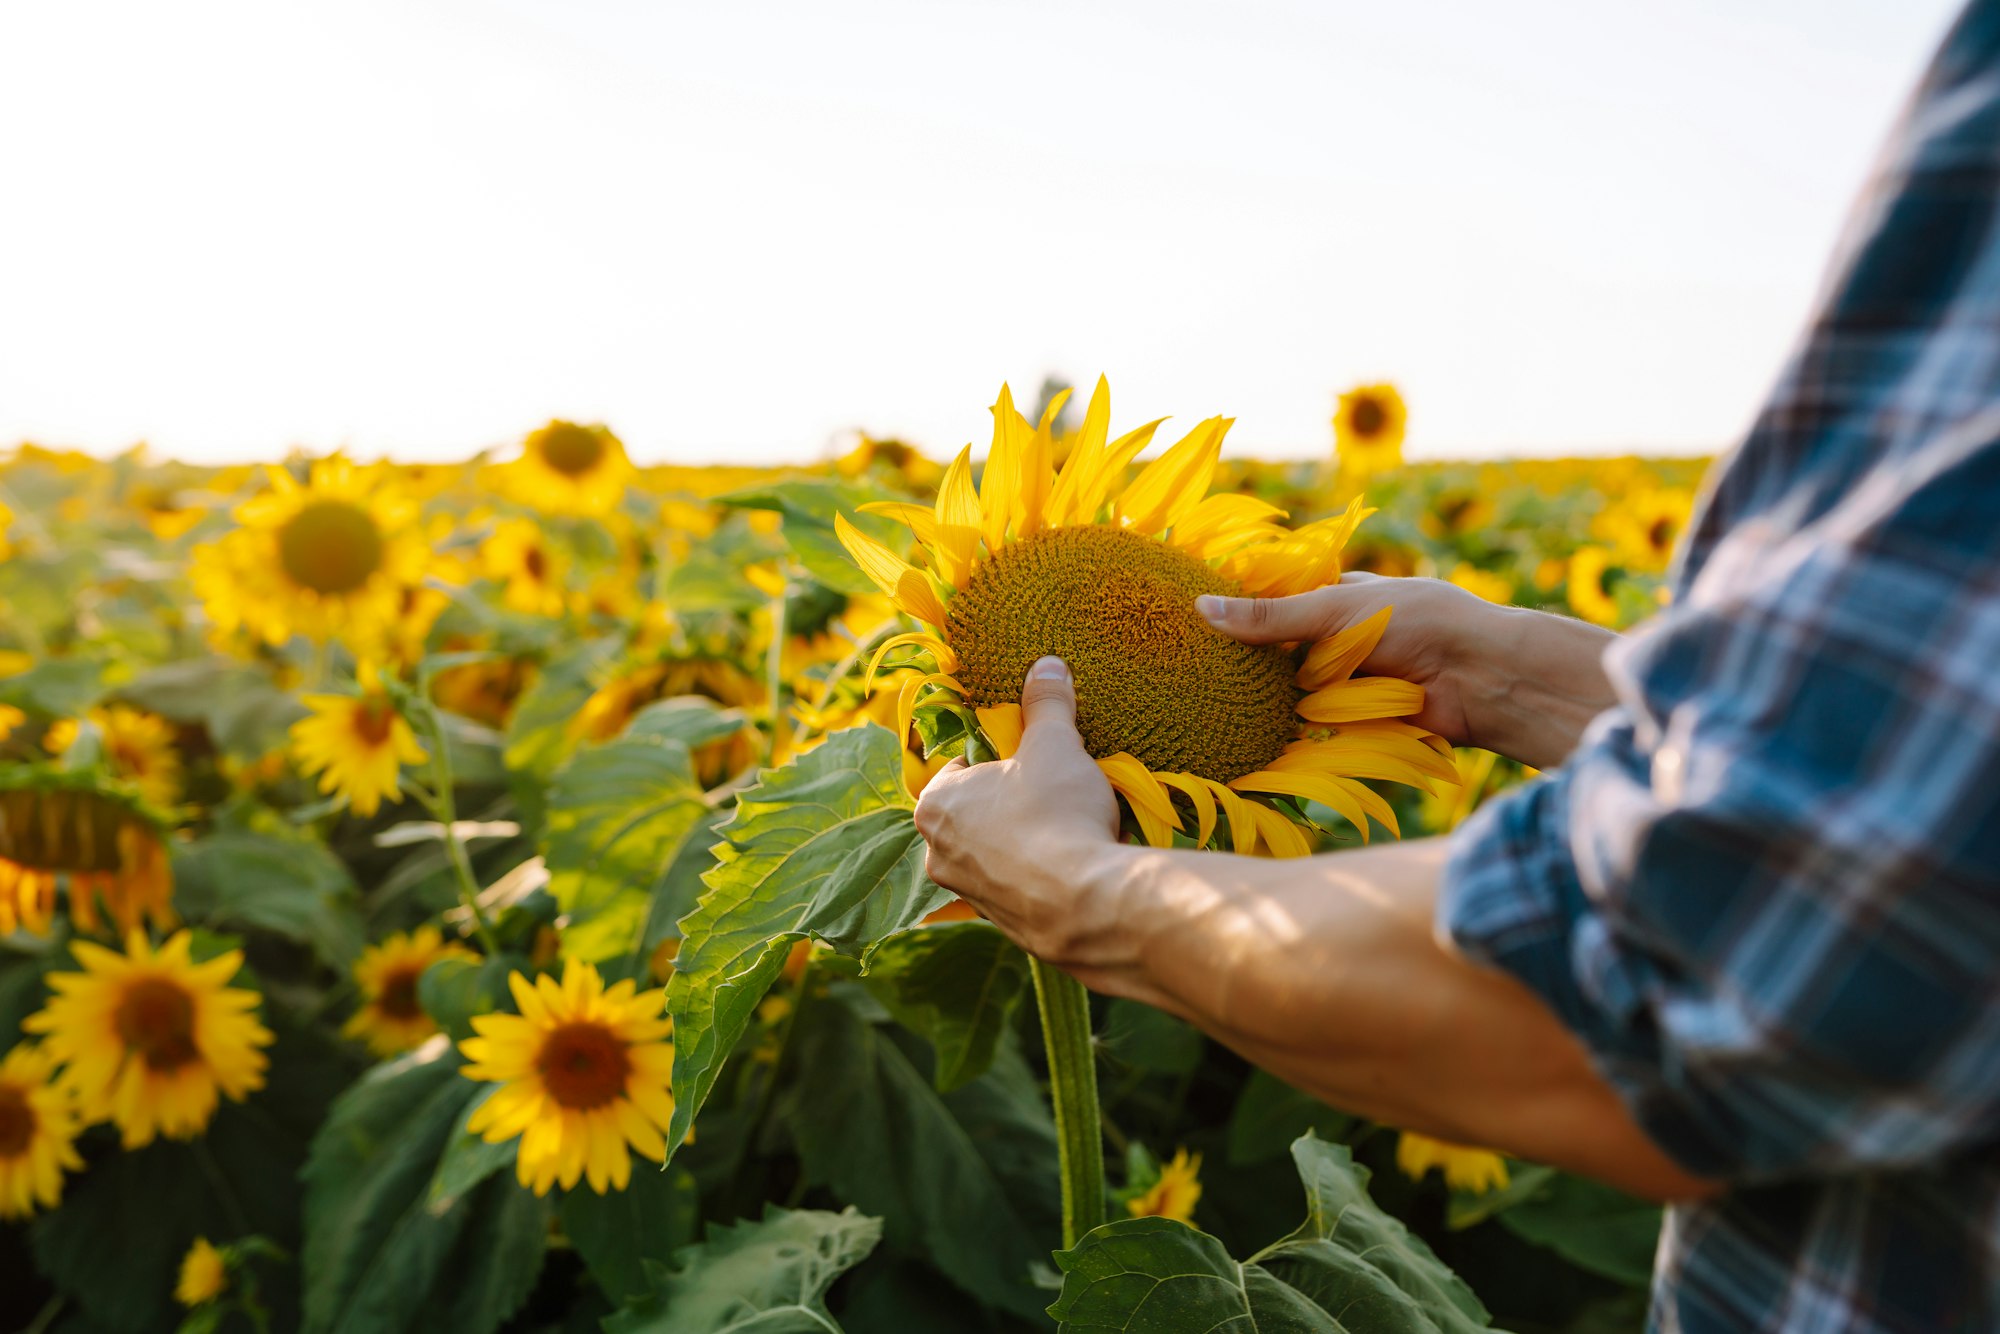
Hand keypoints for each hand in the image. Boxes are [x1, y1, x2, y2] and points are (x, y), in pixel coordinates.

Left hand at [913, 656, 1128, 973]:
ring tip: (1074, 826)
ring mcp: (968, 894)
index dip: (1000, 756)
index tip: (1032, 757)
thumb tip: (1046, 665)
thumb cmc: (1056, 814)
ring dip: (1030, 839)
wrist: (1086, 903)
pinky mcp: (1002, 924)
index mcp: (935, 803)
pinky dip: (1044, 873)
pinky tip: (1078, 862)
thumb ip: (1046, 703)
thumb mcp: (1053, 744)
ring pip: (999, 851)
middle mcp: (938, 853)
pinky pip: (1022, 886)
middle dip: (1014, 799)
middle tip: (1057, 789)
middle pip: (979, 810)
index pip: (960, 766)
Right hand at [1196, 573, 1617, 769]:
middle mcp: (1340, 642)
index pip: (1275, 607)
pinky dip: (1286, 735)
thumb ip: (1271, 618)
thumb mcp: (1337, 610)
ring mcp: (1348, 685)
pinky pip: (1311, 730)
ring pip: (1290, 696)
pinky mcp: (1356, 725)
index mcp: (1338, 599)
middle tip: (1185, 677)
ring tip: (1200, 712)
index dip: (1237, 617)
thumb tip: (1201, 607)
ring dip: (1260, 706)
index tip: (1186, 626)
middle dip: (1243, 668)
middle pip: (1277, 656)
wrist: (1483, 679)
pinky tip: (1242, 742)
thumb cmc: (1419, 622)